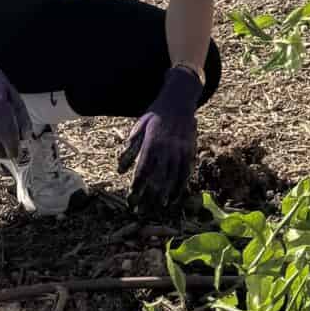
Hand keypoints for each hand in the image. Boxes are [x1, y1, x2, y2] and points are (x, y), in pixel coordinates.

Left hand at [118, 66, 201, 206]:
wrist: (179, 100)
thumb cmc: (156, 115)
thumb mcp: (139, 127)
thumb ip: (130, 149)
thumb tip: (120, 169)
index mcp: (152, 142)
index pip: (143, 169)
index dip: (137, 185)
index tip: (131, 198)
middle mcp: (167, 148)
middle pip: (158, 177)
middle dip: (150, 195)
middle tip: (143, 210)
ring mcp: (180, 149)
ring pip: (174, 177)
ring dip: (166, 193)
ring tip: (160, 207)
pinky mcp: (190, 150)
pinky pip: (186, 171)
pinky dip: (181, 185)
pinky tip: (175, 196)